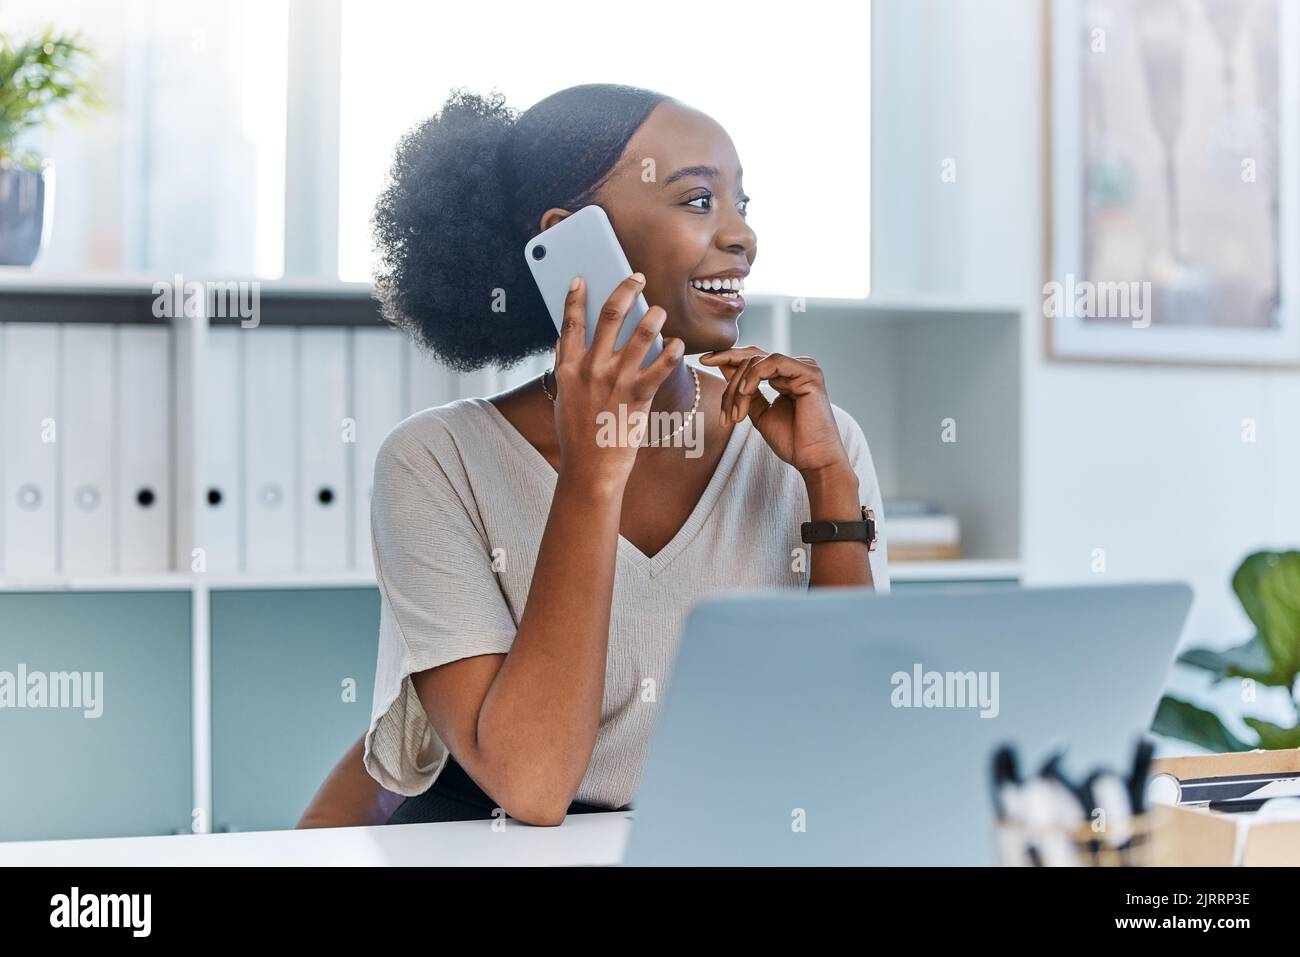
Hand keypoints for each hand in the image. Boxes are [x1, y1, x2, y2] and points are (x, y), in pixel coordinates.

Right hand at [552, 274, 684, 488]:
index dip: (576, 297)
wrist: (590, 469)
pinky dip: (672, 352)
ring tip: (661, 310)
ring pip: (640, 333)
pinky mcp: (638, 396)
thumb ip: (564, 367)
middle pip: (610, 315)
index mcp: (568, 368)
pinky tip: (678, 344)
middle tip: (637, 277)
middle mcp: (591, 368)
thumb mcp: (563, 398)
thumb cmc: (577, 435)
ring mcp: (615, 381)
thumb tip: (562, 340)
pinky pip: (661, 367)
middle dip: (626, 290)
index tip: (582, 278)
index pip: (571, 323)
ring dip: (654, 315)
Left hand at [698, 346, 848, 475]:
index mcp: (785, 375)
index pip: (753, 357)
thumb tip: (724, 365)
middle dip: (730, 384)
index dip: (728, 356)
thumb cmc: (791, 440)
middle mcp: (795, 367)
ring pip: (758, 361)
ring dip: (739, 387)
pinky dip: (754, 375)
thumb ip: (744, 390)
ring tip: (736, 415)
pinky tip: (745, 393)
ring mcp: (804, 367)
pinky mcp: (810, 373)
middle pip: (751, 359)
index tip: (704, 360)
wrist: (812, 459)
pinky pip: (774, 362)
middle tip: (724, 414)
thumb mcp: (758, 412)